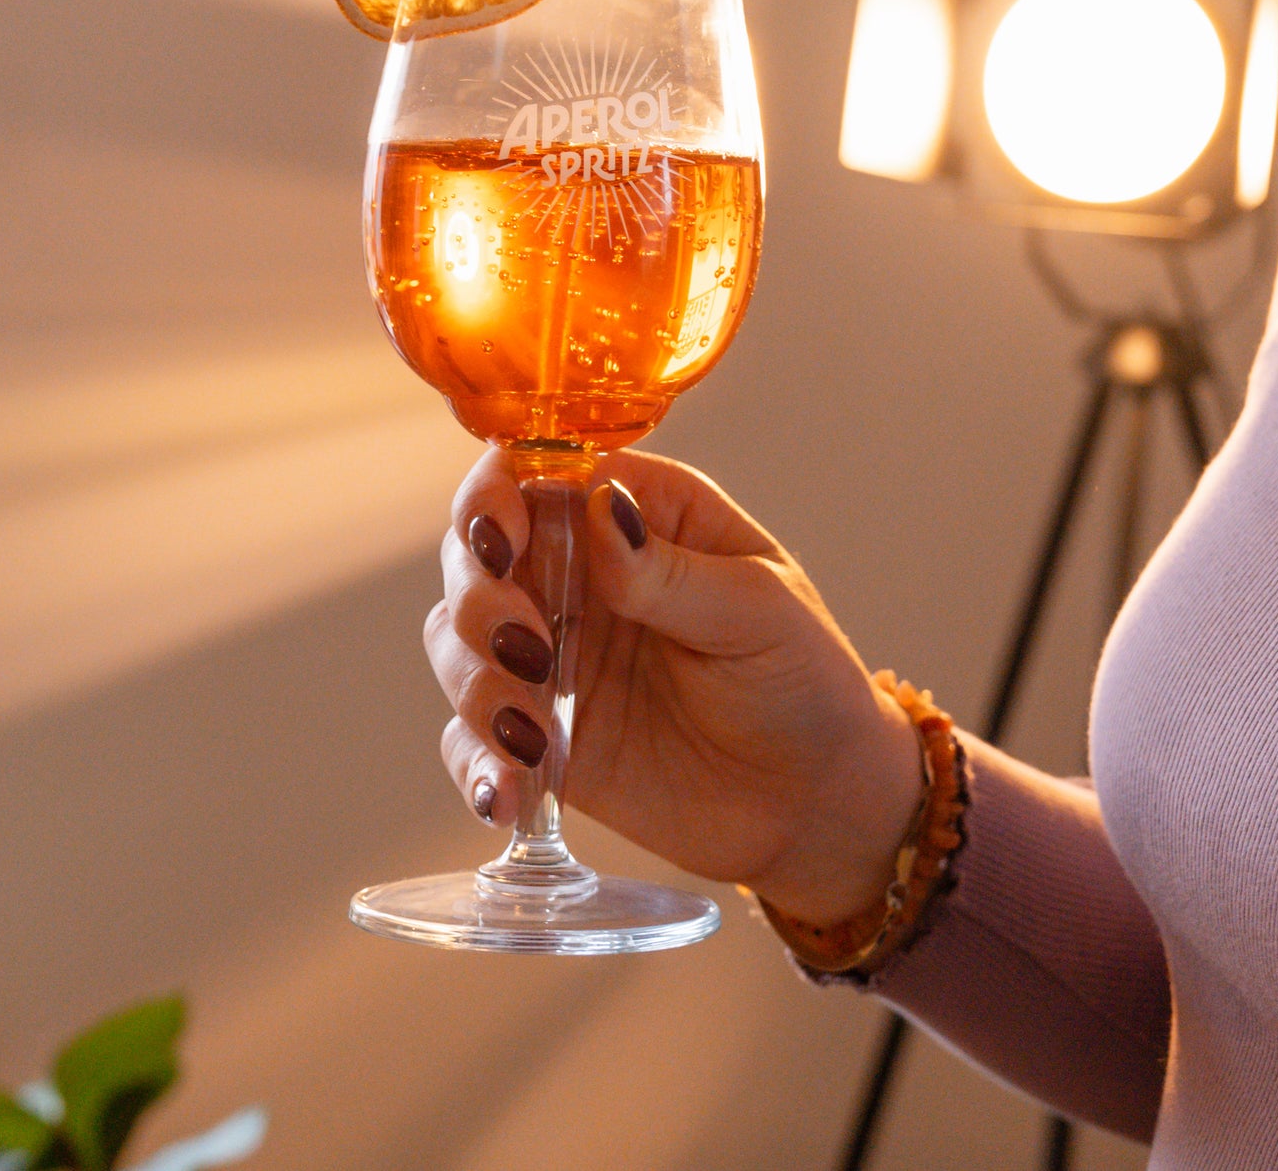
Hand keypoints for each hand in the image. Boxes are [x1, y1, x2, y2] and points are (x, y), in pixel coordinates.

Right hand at [423, 447, 923, 926]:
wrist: (820, 805)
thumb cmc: (806, 681)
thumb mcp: (759, 613)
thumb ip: (671, 571)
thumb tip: (597, 508)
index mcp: (637, 514)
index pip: (537, 472)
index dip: (496, 496)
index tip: (500, 543)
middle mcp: (579, 574)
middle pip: (476, 552)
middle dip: (479, 595)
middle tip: (527, 646)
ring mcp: (553, 656)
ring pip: (457, 639)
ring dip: (475, 681)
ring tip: (533, 736)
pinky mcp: (540, 736)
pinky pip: (471, 737)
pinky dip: (476, 762)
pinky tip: (510, 796)